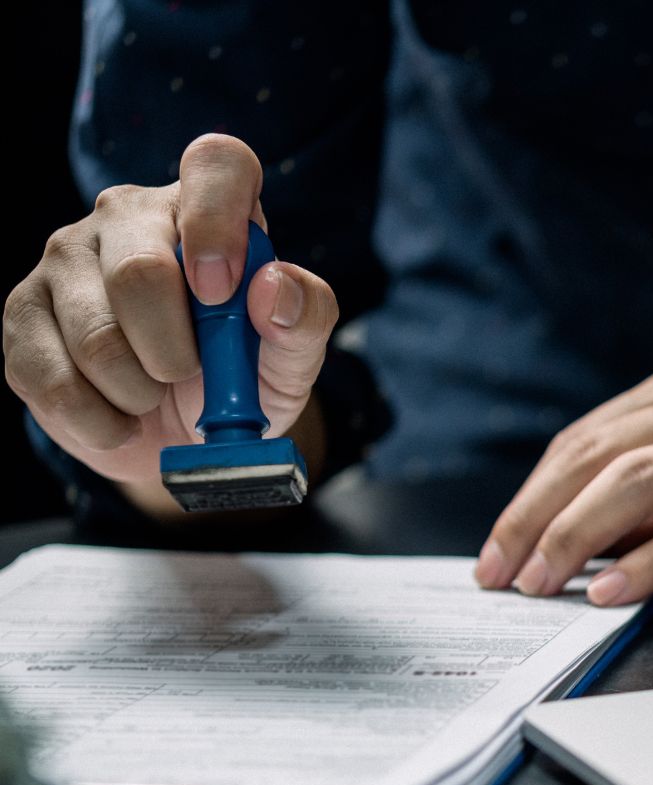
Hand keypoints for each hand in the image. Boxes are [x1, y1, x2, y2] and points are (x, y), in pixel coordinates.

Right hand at [3, 134, 337, 498]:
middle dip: (176, 353)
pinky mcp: (23, 314)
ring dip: (140, 394)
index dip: (219, 222)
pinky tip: (120, 416)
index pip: (217, 163)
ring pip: (95, 339)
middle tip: (188, 374)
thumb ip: (306, 317)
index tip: (222, 292)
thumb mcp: (294, 355)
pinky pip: (54, 381)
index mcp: (204, 208)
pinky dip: (102, 421)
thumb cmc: (245, 378)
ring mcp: (65, 258)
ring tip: (154, 394)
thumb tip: (272, 286)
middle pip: (140, 272)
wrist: (185, 435)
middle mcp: (127, 216)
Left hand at [475, 354, 652, 603]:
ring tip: (542, 583)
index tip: (498, 548)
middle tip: (501, 572)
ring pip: (639, 482)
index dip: (531, 496)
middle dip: (536, 519)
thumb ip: (645, 494)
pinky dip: (649, 563)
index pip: (584, 439)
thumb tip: (564, 541)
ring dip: (577, 537)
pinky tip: (613, 591)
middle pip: (598, 457)